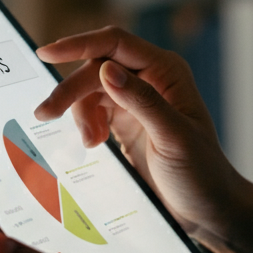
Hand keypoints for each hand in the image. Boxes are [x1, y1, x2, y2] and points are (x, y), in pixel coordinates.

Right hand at [33, 27, 252, 252]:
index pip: (116, 43)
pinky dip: (85, 124)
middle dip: (71, 89)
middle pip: (97, 67)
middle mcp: (151, 78)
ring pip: (91, 90)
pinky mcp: (125, 122)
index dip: (79, 44)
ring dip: (80, 113)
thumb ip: (142, 101)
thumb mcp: (173, 138)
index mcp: (166, 71)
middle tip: (46, 114)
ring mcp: (137, 100)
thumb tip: (106, 69)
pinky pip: (93, 110)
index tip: (45, 53)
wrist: (206, 209)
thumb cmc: (201, 172)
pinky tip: (92, 143)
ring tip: (90, 143)